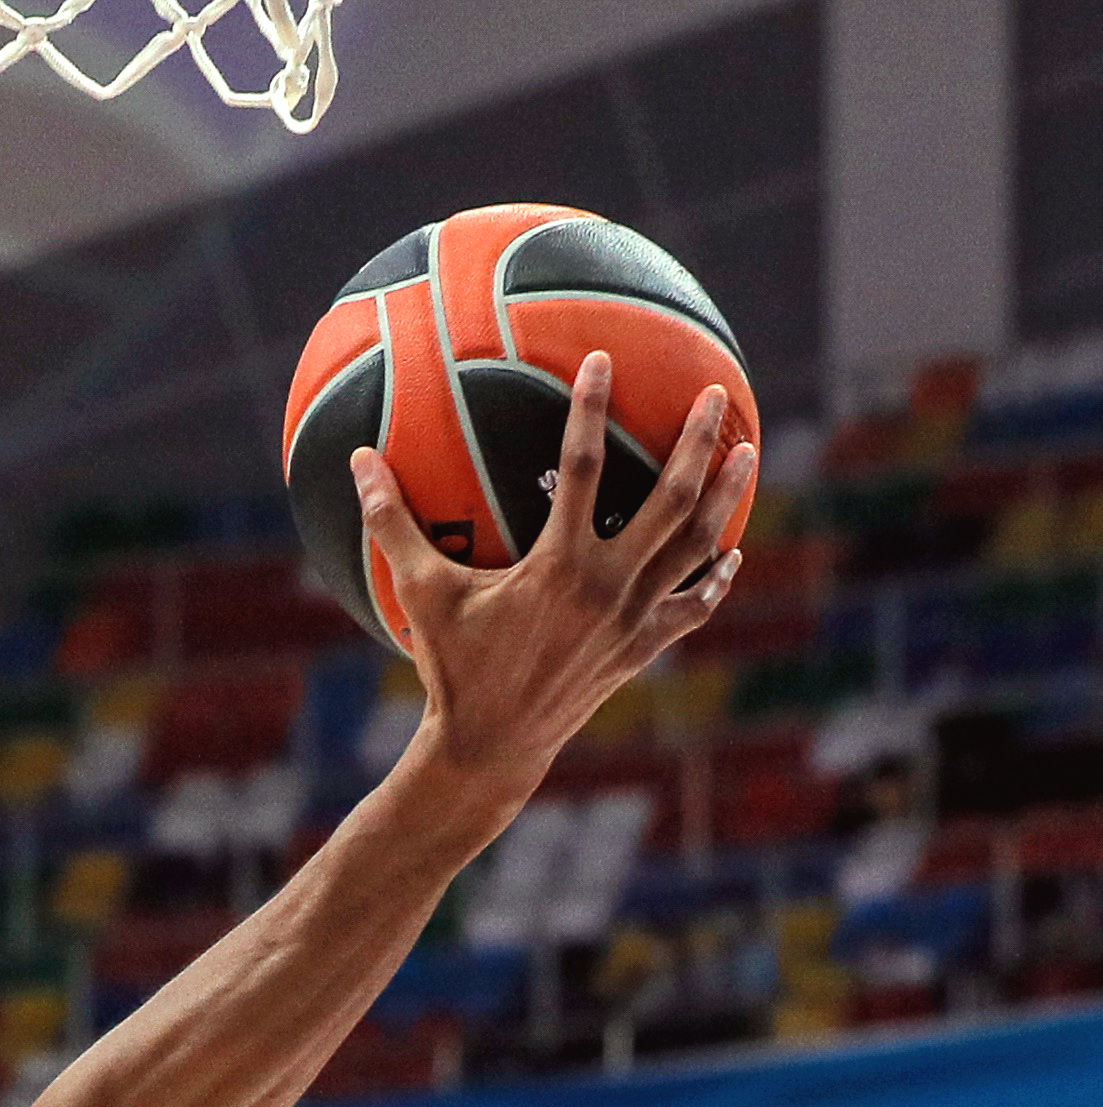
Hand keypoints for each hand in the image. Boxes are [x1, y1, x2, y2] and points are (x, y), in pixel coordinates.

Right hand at [355, 350, 758, 797]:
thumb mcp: (419, 593)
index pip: (579, 468)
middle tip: (717, 395)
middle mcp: (607, 586)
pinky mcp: (642, 648)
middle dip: (697, 442)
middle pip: (670, 500)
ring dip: (726, 496)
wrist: (490, 746)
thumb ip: (391, 523)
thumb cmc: (451, 665)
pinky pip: (693, 606)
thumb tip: (359, 461)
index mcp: (557, 565)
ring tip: (747, 451)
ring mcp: (633, 619)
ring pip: (696, 546)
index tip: (601, 361)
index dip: (589, 409)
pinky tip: (729, 550)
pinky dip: (715, 577)